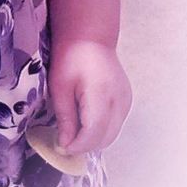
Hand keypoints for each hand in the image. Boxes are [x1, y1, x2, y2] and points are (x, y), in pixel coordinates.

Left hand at [47, 40, 132, 154]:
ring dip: (94, 140)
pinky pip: (115, 124)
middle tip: (64, 144)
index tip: (61, 148)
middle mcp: (119, 100)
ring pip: (112, 134)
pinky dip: (101, 131)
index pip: (94, 132)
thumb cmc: (71, 58)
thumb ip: (65, 117)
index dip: (78, 145)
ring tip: (73, 135)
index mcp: (101, 94)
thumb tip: (65, 144)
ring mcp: (126, 101)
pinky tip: (85, 124)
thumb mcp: (60, 87)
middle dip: (85, 146)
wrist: (90, 38)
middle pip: (106, 138)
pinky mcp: (126, 100)